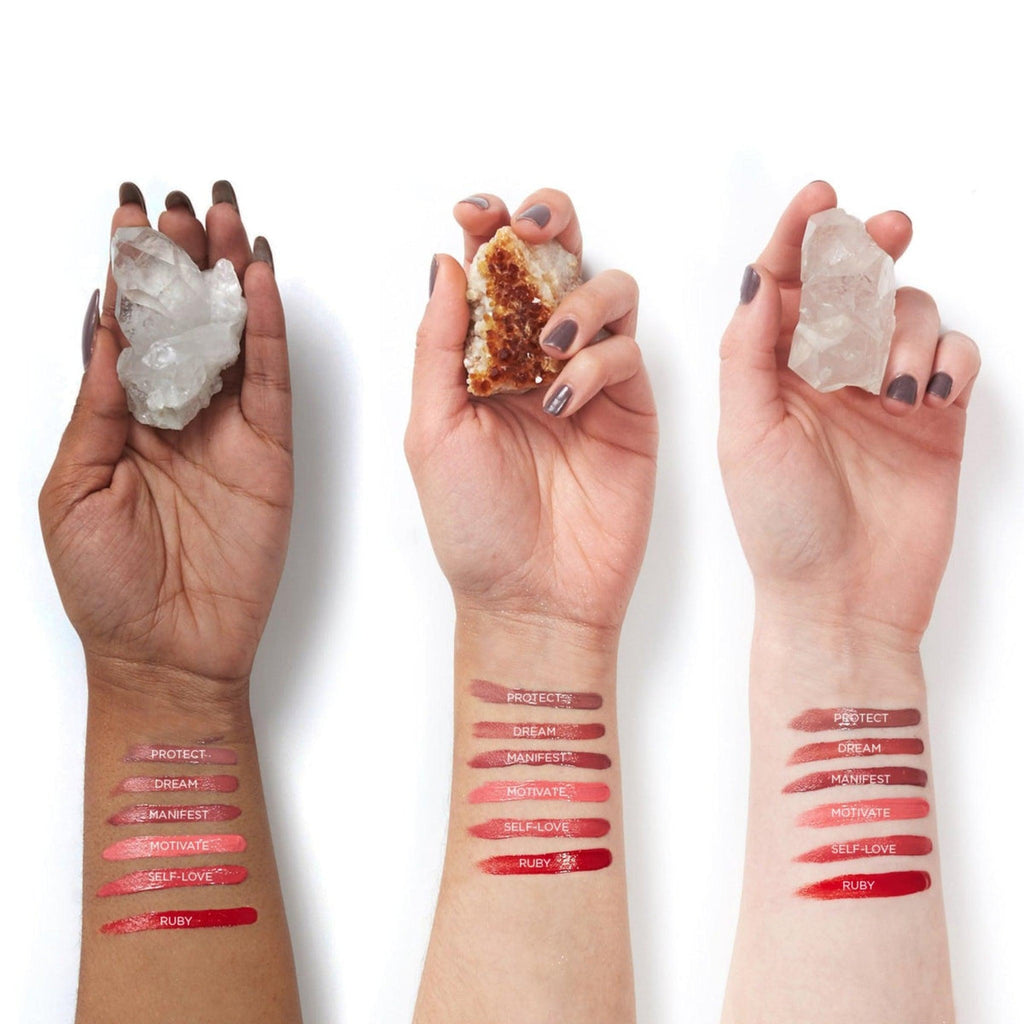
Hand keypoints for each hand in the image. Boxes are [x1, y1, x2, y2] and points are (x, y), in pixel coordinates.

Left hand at [39, 182, 291, 691]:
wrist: (166, 653)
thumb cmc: (105, 585)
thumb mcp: (73, 489)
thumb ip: (96, 405)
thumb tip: (104, 327)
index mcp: (120, 418)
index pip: (127, 329)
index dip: (129, 272)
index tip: (128, 218)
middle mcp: (176, 414)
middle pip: (184, 319)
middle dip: (184, 259)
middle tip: (184, 204)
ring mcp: (227, 430)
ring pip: (233, 336)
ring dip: (230, 278)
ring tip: (228, 221)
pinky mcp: (271, 450)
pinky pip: (272, 379)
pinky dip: (269, 328)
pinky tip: (260, 282)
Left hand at [405, 189, 656, 634]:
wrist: (531, 598)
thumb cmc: (473, 526)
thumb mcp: (432, 430)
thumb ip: (438, 345)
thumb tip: (445, 263)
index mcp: (482, 358)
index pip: (490, 272)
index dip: (487, 228)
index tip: (475, 212)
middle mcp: (537, 358)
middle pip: (558, 260)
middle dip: (549, 225)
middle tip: (533, 232)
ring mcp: (589, 379)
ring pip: (608, 290)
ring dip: (580, 295)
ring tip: (551, 341)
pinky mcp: (630, 407)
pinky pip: (628, 351)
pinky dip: (598, 359)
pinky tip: (565, 399)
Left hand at [719, 181, 979, 646]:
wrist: (842, 600)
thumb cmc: (780, 527)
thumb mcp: (746, 434)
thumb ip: (748, 353)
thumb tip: (758, 277)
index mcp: (769, 373)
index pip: (785, 287)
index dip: (799, 237)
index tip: (820, 197)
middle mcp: (825, 373)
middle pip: (852, 283)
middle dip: (867, 251)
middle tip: (885, 231)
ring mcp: (883, 392)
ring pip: (907, 311)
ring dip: (905, 330)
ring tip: (894, 386)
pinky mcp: (936, 417)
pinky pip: (956, 354)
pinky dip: (952, 356)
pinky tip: (933, 391)